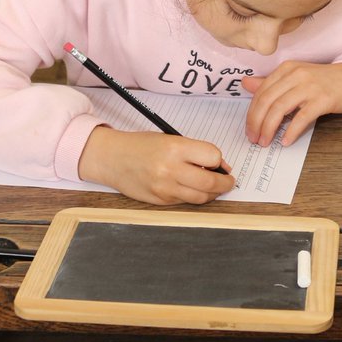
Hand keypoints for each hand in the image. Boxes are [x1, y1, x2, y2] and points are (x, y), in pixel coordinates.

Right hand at [77, 126, 233, 204]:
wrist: (112, 159)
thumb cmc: (142, 146)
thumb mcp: (169, 139)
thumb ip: (195, 151)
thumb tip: (221, 167)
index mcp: (175, 148)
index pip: (213, 156)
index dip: (219, 160)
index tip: (219, 162)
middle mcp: (170, 169)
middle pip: (211, 182)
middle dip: (225, 183)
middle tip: (229, 181)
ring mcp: (164, 188)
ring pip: (201, 197)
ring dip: (213, 194)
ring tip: (214, 187)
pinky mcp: (160, 201)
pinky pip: (186, 202)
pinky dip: (194, 197)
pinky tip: (192, 190)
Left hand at [242, 61, 341, 146]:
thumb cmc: (323, 81)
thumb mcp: (295, 77)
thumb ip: (270, 82)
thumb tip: (245, 84)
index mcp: (286, 69)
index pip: (261, 92)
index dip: (252, 113)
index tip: (249, 129)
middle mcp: (296, 75)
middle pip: (267, 100)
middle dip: (257, 122)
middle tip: (254, 139)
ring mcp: (310, 86)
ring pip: (280, 108)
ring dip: (269, 128)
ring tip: (265, 142)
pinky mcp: (323, 99)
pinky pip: (302, 117)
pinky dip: (291, 130)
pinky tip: (286, 141)